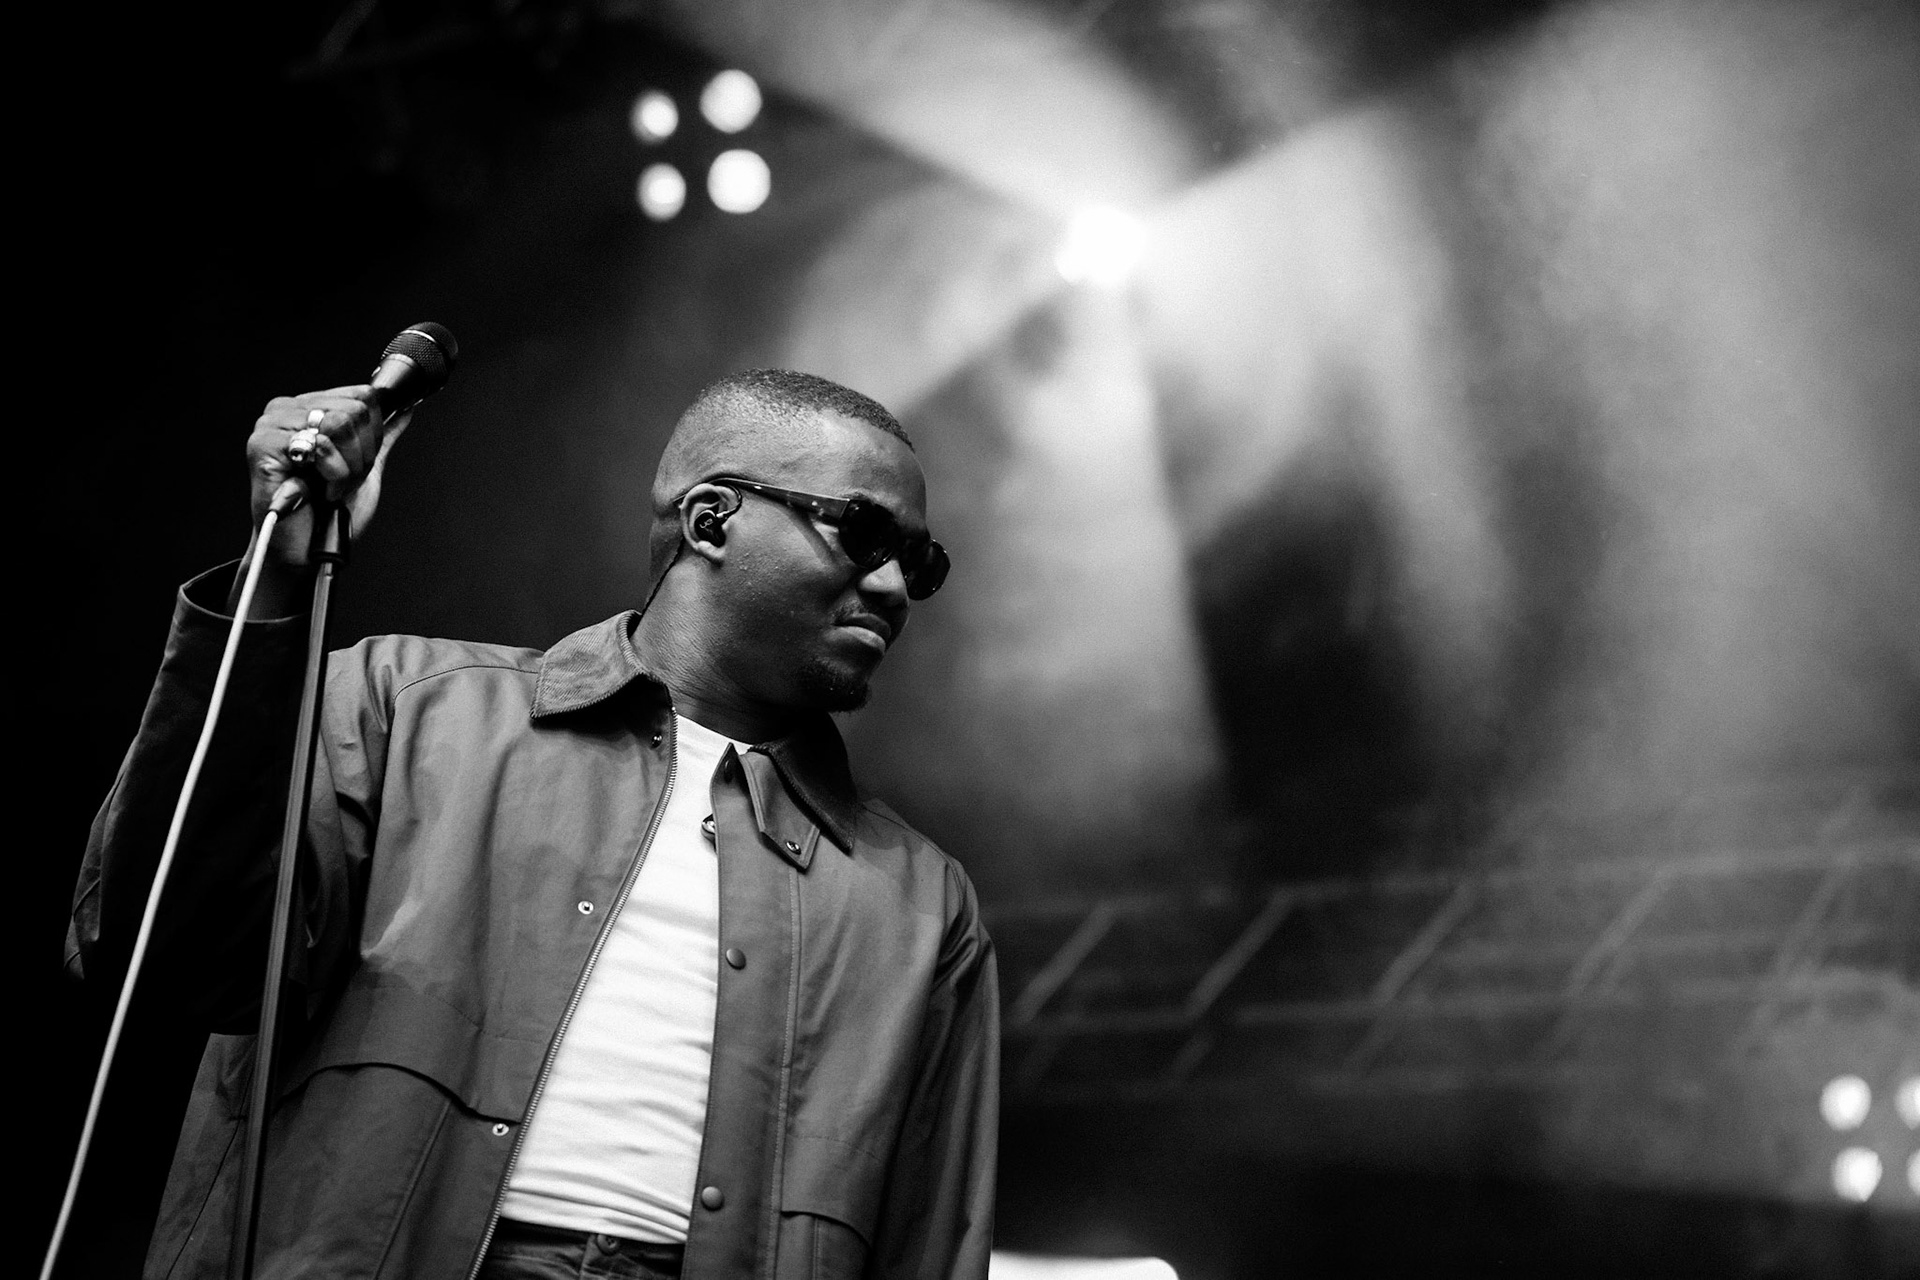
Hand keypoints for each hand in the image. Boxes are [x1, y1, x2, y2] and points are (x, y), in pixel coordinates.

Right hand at [231, 387, 410, 612]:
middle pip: (356, 408)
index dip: (373, 434)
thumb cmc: (329, 514)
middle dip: (361, 453)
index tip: (358, 463)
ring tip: (329, 485)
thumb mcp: (364, 468)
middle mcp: (286, 410)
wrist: (307, 553)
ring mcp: (271, 425)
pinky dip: (333, 474)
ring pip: (341, 423)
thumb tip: (405, 408)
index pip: (362, 394)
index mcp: (308, 408)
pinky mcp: (263, 445)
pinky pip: (322, 445)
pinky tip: (316, 490)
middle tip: (341, 479)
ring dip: (348, 466)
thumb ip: (381, 436)